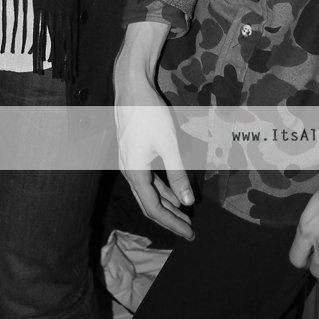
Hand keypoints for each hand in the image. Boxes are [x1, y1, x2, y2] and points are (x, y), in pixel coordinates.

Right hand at [114, 23, 193, 239]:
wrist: (131, 86)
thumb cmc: (150, 115)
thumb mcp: (170, 145)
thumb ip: (178, 176)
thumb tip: (188, 203)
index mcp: (135, 173)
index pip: (153, 209)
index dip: (172, 223)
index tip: (190, 232)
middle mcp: (128, 171)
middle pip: (148, 204)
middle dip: (169, 218)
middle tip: (189, 229)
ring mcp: (128, 161)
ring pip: (147, 191)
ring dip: (165, 203)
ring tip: (184, 214)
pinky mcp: (131, 152)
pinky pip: (145, 178)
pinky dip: (159, 188)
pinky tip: (172, 191)